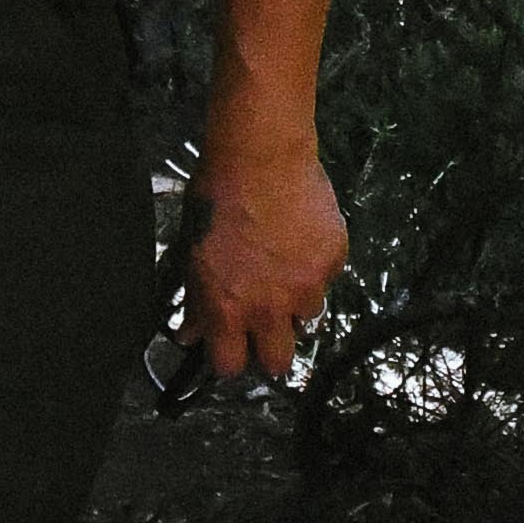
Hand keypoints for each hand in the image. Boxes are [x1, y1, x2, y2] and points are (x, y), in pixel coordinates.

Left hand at [181, 140, 349, 385]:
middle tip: (266, 325)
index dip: (230, 357)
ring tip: (283, 264)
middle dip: (271, 349)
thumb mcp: (192, 254)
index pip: (231, 367)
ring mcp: (308, 286)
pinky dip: (315, 266)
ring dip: (296, 301)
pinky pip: (327, 278)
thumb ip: (196, 301)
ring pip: (307, 316)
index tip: (232, 345)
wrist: (261, 155)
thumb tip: (189, 333)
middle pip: (279, 363)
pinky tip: (300, 236)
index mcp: (228, 310)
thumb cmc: (217, 199)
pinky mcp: (334, 260)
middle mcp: (270, 308)